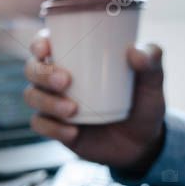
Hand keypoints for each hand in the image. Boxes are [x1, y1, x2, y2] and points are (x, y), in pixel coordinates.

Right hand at [23, 35, 167, 173]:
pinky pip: (40, 126)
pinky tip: (72, 132)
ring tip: (73, 111)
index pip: (45, 43)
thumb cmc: (143, 103)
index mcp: (75, 58)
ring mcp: (54, 104)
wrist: (142, 143)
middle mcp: (58, 78)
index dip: (39, 43)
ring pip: (32, 97)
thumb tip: (134, 51)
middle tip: (66, 81)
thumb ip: (152, 61)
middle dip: (42, 74)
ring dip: (47, 102)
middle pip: (32, 69)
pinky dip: (53, 128)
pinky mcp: (55, 128)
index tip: (47, 48)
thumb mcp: (153, 82)